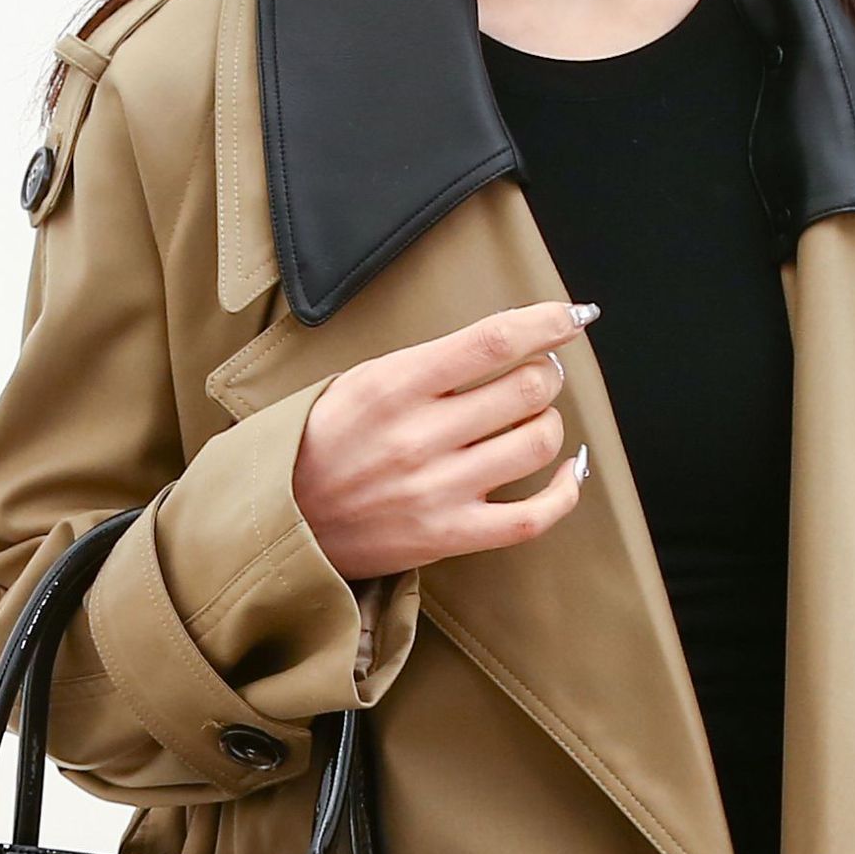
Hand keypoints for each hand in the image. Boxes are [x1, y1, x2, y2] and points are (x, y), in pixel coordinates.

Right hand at [292, 302, 597, 581]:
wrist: (283, 521)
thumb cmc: (324, 444)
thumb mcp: (361, 382)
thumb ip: (428, 365)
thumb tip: (506, 343)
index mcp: (395, 386)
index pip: (494, 341)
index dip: (547, 322)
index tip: (572, 318)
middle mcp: (420, 437)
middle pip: (528, 388)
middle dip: (548, 373)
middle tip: (537, 376)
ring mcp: (437, 490)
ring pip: (538, 443)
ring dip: (549, 423)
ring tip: (531, 422)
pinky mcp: (448, 536)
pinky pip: (532, 517)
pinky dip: (565, 492)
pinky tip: (567, 472)